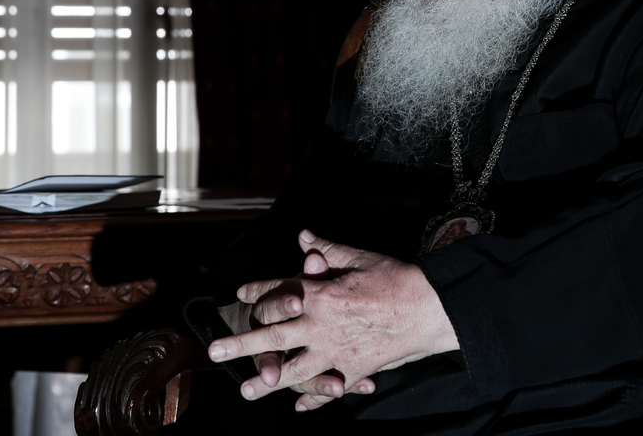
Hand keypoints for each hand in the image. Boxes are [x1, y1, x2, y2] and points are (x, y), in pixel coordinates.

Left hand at [208, 230, 458, 411]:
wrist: (428, 308)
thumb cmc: (395, 277)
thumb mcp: (358, 257)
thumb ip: (327, 249)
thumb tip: (302, 236)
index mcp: (319, 293)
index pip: (279, 291)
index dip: (259, 290)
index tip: (240, 293)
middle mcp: (320, 324)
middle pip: (273, 336)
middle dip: (240, 343)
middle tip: (214, 351)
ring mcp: (335, 351)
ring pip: (293, 370)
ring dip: (266, 381)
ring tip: (243, 390)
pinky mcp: (353, 369)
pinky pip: (328, 387)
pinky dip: (313, 398)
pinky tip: (299, 406)